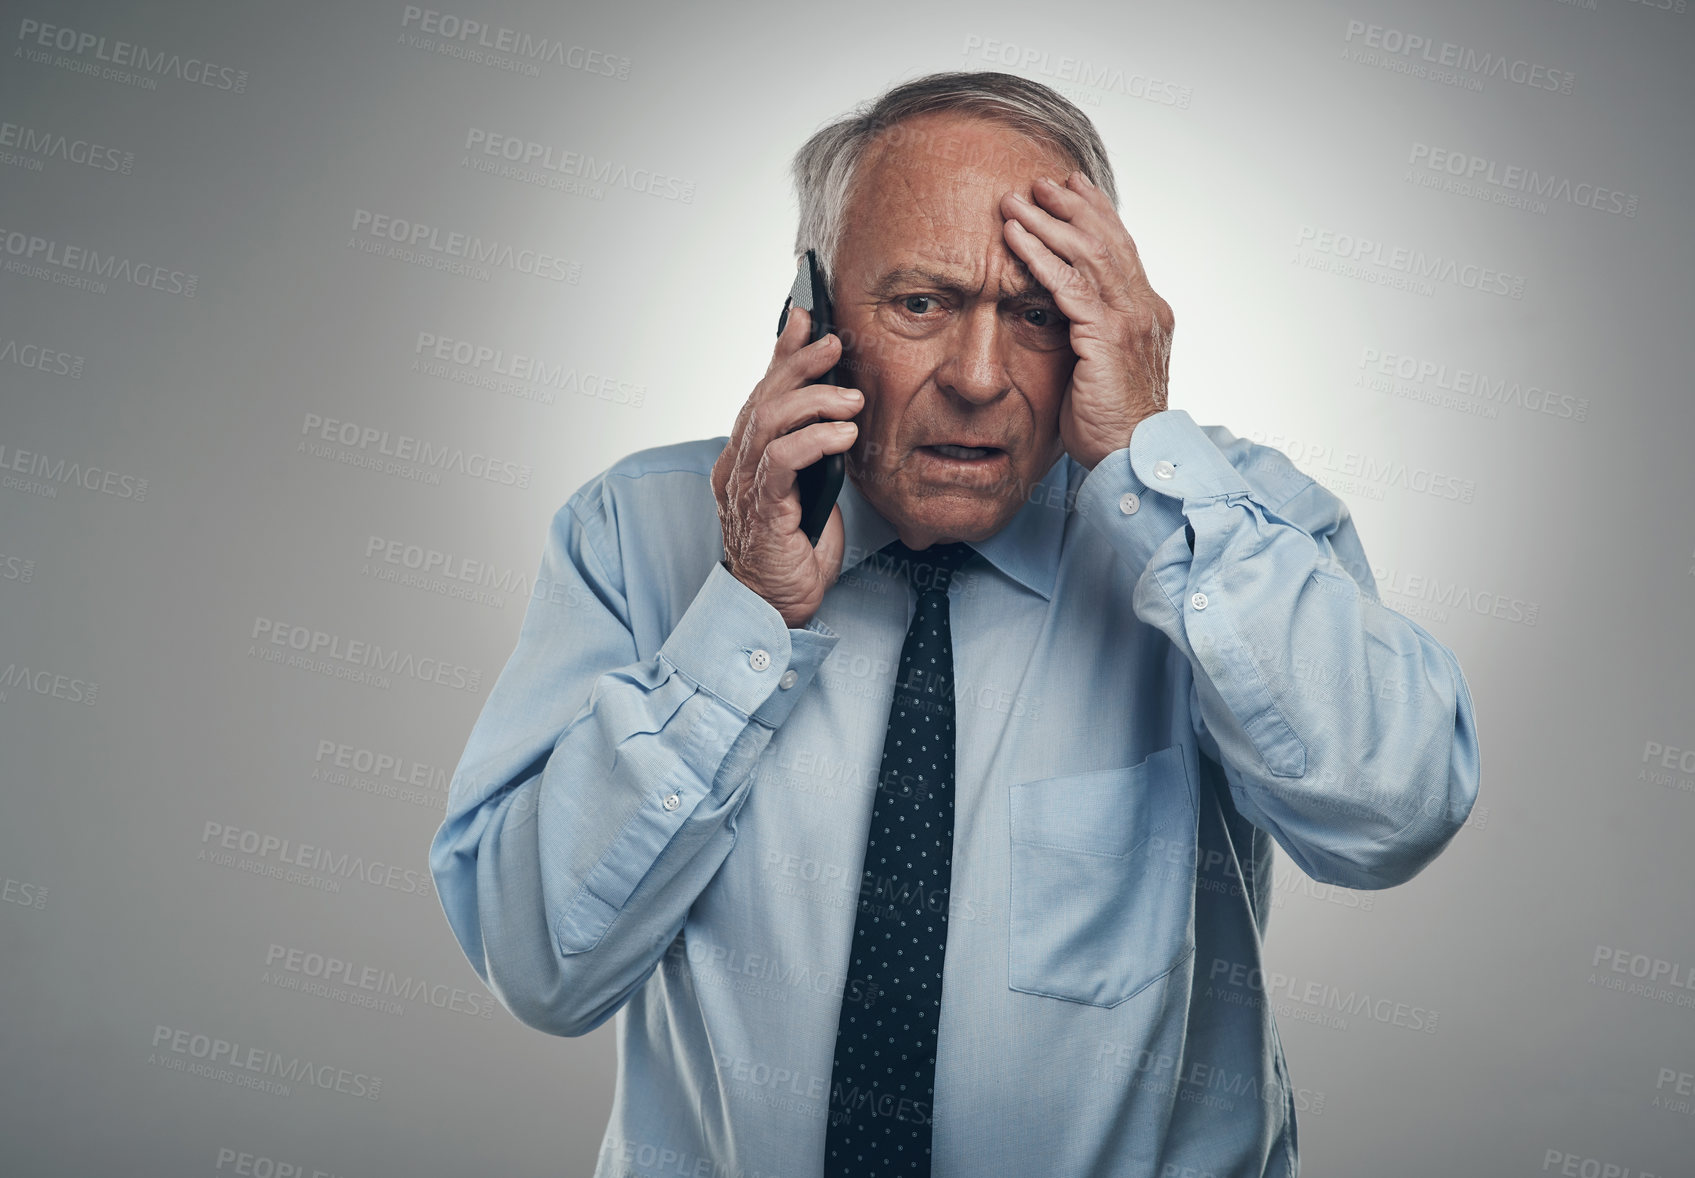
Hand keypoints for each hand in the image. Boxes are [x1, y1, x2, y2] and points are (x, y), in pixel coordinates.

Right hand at [710, 306, 860, 627]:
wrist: (778, 606)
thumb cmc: (797, 551)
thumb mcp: (814, 485)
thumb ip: (817, 449)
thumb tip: (845, 408)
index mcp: (747, 454)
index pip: (763, 391)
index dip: (782, 352)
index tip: (807, 319)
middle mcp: (738, 463)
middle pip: (763, 396)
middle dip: (799, 363)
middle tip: (835, 344)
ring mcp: (744, 486)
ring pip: (768, 420)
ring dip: (813, 401)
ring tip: (852, 400)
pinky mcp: (760, 509)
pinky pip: (780, 460)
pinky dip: (813, 440)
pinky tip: (843, 435)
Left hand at [999, 171, 1173, 469]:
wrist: (1133, 457)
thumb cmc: (1112, 425)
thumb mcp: (1103, 370)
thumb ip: (1091, 337)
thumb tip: (1065, 320)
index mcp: (1147, 313)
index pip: (1122, 250)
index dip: (1097, 215)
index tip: (1073, 189)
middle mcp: (1144, 308)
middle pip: (1107, 240)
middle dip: (1073, 206)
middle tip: (1043, 181)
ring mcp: (1129, 319)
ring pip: (1086, 253)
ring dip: (1048, 222)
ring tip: (1017, 200)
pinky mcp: (1106, 336)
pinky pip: (1067, 284)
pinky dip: (1038, 256)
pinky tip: (1015, 238)